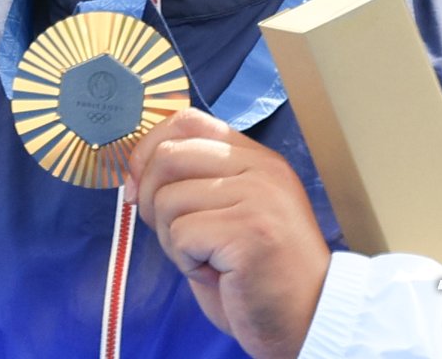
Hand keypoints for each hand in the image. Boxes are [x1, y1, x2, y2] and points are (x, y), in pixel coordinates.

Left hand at [127, 108, 330, 358]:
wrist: (308, 319)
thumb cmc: (259, 273)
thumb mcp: (229, 212)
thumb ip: (193, 183)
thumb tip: (133, 175)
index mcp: (256, 158)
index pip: (188, 121)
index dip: (150, 148)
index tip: (139, 184)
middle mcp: (260, 169)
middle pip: (168, 156)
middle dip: (151, 201)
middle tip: (177, 237)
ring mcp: (258, 197)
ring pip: (168, 200)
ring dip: (173, 241)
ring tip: (207, 258)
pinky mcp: (249, 231)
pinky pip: (181, 236)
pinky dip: (186, 263)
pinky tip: (217, 273)